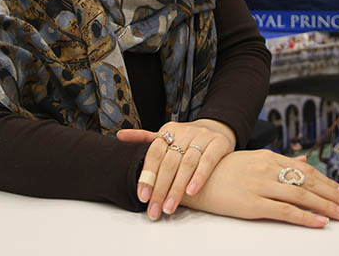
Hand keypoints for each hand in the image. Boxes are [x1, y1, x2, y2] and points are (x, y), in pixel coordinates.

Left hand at [117, 119, 234, 219]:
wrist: (217, 129)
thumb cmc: (186, 139)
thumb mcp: (166, 136)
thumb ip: (145, 139)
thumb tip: (120, 136)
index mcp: (168, 131)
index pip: (154, 154)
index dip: (148, 175)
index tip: (142, 197)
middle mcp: (185, 132)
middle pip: (169, 162)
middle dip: (160, 188)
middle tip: (154, 210)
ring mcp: (202, 137)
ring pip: (187, 163)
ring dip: (177, 187)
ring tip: (169, 207)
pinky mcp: (219, 144)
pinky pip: (208, 161)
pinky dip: (199, 176)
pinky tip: (191, 192)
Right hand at [181, 150, 338, 227]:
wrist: (193, 177)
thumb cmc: (221, 171)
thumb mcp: (251, 161)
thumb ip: (278, 162)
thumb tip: (301, 162)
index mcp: (268, 157)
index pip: (306, 170)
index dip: (328, 182)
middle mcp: (267, 168)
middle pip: (309, 182)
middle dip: (334, 195)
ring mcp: (260, 185)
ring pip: (302, 195)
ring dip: (327, 207)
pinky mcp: (252, 203)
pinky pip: (285, 211)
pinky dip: (306, 217)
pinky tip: (320, 222)